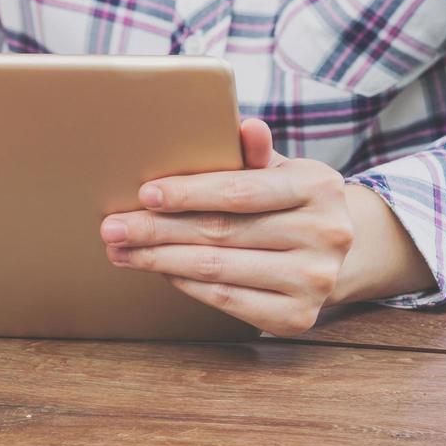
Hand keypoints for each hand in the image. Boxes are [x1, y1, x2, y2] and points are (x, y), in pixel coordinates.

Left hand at [100, 119, 353, 336]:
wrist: (332, 256)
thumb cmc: (287, 203)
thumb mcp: (277, 171)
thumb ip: (254, 153)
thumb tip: (247, 127)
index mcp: (319, 186)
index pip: (240, 191)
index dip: (188, 193)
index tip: (144, 195)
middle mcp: (326, 234)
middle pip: (222, 232)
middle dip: (158, 229)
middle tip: (112, 228)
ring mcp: (315, 280)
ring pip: (217, 269)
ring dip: (160, 260)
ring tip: (122, 251)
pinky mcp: (298, 318)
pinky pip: (226, 299)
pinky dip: (186, 283)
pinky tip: (160, 271)